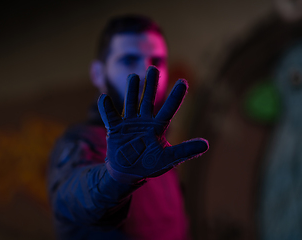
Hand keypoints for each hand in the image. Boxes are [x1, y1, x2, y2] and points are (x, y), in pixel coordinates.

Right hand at [98, 66, 208, 183]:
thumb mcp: (168, 158)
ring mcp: (129, 124)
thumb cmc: (149, 165)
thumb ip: (185, 150)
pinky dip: (106, 108)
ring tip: (134, 77)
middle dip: (151, 85)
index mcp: (158, 127)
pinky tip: (104, 97)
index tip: (183, 82)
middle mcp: (144, 121)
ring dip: (131, 91)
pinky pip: (110, 117)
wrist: (128, 173)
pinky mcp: (115, 129)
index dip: (176, 96)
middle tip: (153, 69)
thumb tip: (206, 144)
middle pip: (148, 100)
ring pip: (130, 103)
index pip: (169, 109)